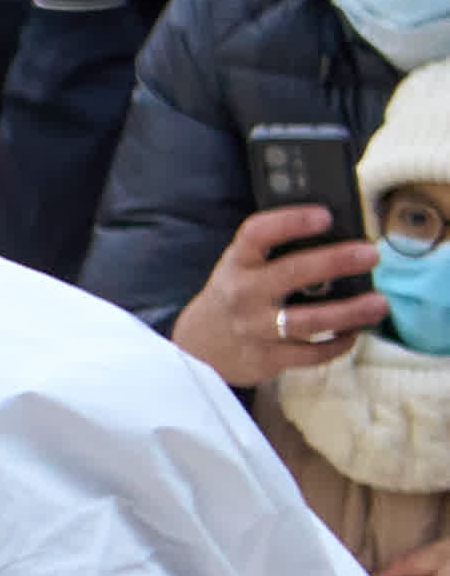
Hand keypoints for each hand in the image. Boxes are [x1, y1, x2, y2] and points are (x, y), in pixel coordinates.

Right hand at [174, 203, 383, 382]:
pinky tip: (354, 332)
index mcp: (238, 264)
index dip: (291, 222)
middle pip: (291, 274)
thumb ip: (275, 252)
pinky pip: (310, 354)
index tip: (325, 216)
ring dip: (349, 312)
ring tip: (379, 304)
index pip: (257, 234)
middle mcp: (243, 294)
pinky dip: (338, 344)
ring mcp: (254, 329)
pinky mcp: (266, 359)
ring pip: (307, 321)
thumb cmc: (236, 296)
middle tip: (370, 254)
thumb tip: (340, 237)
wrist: (198, 348)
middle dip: (335, 262)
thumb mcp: (241, 267)